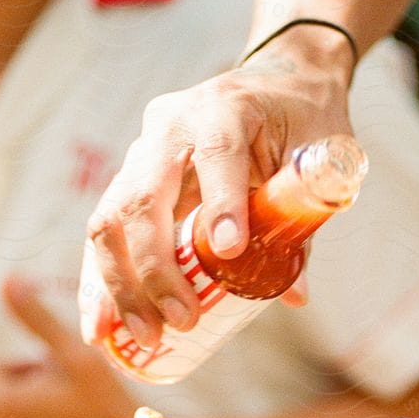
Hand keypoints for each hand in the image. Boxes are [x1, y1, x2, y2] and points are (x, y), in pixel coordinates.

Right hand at [79, 53, 351, 349]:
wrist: (278, 79)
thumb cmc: (303, 120)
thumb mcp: (319, 159)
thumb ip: (304, 220)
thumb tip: (292, 295)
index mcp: (224, 107)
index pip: (216, 154)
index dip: (220, 203)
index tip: (229, 252)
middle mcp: (170, 125)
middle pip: (144, 198)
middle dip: (155, 270)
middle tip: (181, 321)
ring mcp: (142, 151)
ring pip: (112, 220)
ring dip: (120, 285)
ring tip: (139, 337)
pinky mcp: (129, 179)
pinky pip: (105, 234)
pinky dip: (99, 283)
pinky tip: (99, 328)